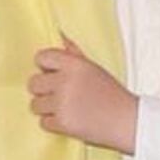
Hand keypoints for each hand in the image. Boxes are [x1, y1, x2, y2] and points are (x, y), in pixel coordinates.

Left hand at [27, 37, 135, 153]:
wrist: (126, 120)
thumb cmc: (111, 93)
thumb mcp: (94, 68)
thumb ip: (74, 53)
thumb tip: (59, 36)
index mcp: (74, 64)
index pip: (41, 57)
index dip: (44, 66)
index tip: (51, 73)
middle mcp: (65, 81)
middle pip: (33, 83)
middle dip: (43, 89)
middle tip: (56, 94)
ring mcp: (62, 103)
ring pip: (35, 104)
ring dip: (46, 108)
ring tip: (63, 108)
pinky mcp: (63, 123)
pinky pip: (43, 122)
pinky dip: (53, 123)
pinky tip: (67, 119)